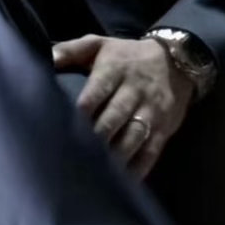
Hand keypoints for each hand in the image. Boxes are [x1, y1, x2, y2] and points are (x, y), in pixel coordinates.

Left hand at [52, 34, 193, 178]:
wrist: (175, 61)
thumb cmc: (126, 55)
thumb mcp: (99, 44)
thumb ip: (71, 50)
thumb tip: (48, 59)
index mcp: (115, 68)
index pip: (98, 88)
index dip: (84, 107)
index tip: (68, 123)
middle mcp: (134, 90)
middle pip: (115, 116)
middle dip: (97, 136)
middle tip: (77, 153)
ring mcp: (150, 110)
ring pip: (133, 136)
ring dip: (116, 155)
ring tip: (96, 172)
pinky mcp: (163, 129)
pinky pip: (150, 151)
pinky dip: (137, 168)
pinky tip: (122, 180)